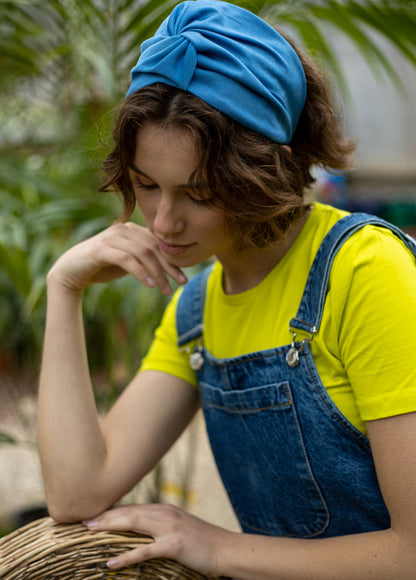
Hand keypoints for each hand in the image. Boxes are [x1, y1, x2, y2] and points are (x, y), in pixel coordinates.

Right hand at [48, 222, 186, 294]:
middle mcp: (123, 229)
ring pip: (143, 253)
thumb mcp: (128, 261)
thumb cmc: (102, 266)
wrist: (71, 271)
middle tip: (181, 283)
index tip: (183, 277)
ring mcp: (112, 237)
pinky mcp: (101, 249)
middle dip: (169, 267)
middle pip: (154, 247)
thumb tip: (169, 267)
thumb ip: (144, 259)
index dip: (173, 260)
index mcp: (131, 230)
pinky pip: (127, 260)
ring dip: (157, 273)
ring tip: (166, 289)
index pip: (158, 244)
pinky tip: (150, 284)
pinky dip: (141, 272)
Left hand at [83, 503, 231, 576]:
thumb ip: (161, 526)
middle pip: (129, 512)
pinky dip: (126, 557)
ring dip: (110, 527)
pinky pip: (145, 551)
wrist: (225, 549)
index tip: (93, 513)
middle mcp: (164, 513)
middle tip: (83, 520)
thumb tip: (141, 530)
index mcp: (164, 510)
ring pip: (133, 524)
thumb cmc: (202, 542)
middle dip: (105, 515)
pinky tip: (111, 563)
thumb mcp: (180, 528)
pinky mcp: (174, 545)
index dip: (112, 511)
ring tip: (90, 531)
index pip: (132, 508)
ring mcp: (169, 528)